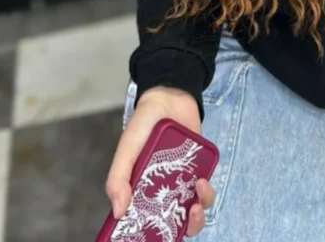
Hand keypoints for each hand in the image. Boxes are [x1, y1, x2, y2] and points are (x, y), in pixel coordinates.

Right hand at [106, 86, 215, 236]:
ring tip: (195, 203)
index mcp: (141, 191)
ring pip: (192, 211)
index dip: (148, 235)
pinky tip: (201, 182)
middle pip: (173, 223)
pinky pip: (205, 190)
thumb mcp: (126, 150)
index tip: (151, 239)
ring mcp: (182, 181)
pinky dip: (206, 193)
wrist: (169, 96)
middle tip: (184, 221)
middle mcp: (162, 191)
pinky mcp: (199, 169)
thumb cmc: (142, 126)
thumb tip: (118, 212)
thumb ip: (118, 178)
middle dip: (181, 229)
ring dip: (197, 215)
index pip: (144, 222)